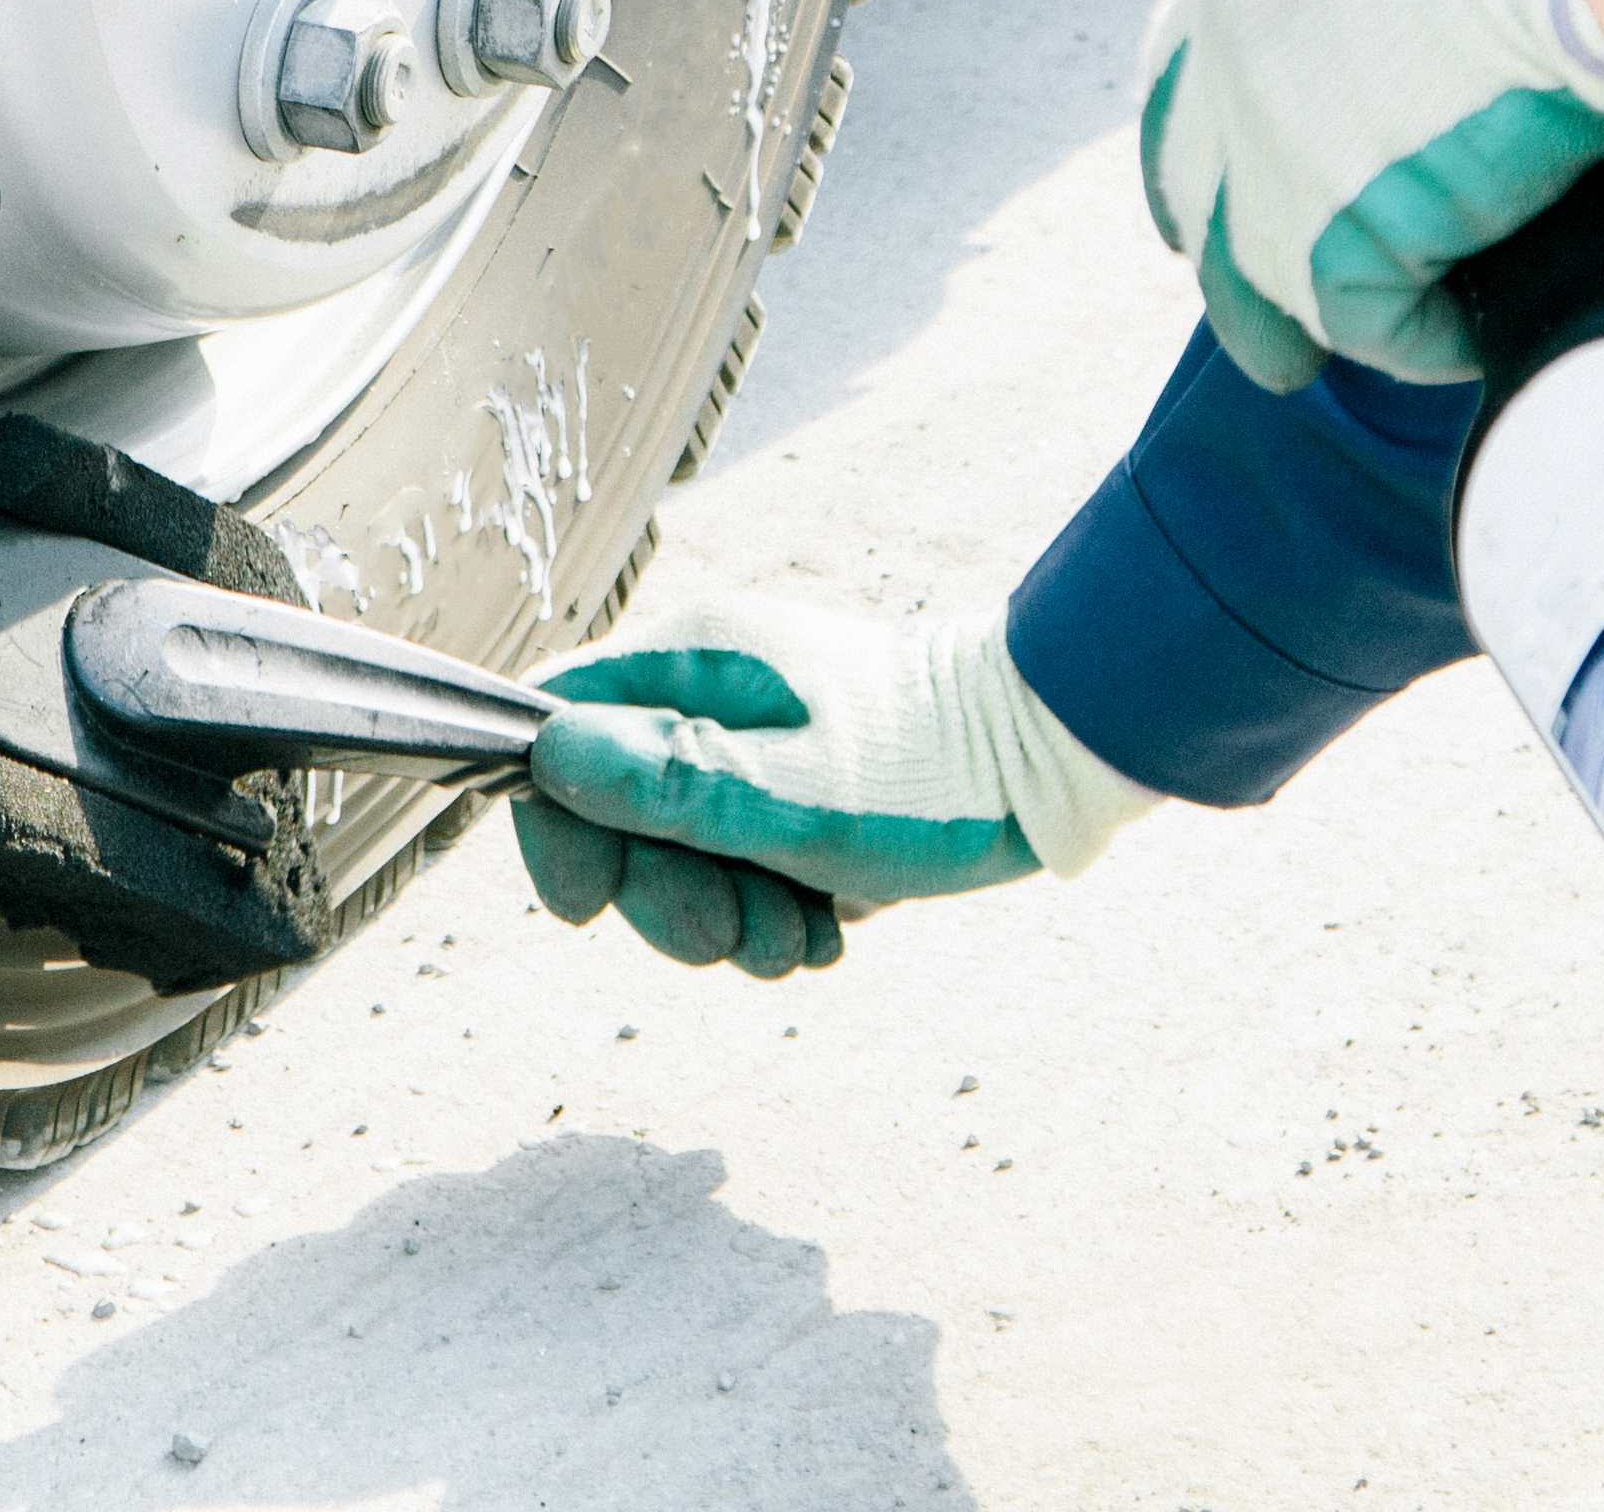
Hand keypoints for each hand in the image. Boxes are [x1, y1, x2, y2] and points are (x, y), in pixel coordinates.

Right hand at [514, 598, 1154, 977]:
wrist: (1054, 762)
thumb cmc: (933, 772)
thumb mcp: (794, 796)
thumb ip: (669, 780)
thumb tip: (549, 755)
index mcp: (692, 662)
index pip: (559, 727)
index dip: (555, 824)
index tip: (586, 907)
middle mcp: (709, 695)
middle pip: (614, 810)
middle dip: (664, 897)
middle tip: (735, 937)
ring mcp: (751, 745)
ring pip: (679, 853)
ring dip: (726, 921)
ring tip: (804, 942)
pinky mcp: (792, 792)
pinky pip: (741, 867)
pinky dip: (771, 913)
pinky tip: (829, 929)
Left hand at [1140, 0, 1603, 388]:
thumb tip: (1442, 41)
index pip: (1190, 56)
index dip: (1212, 130)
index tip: (1232, 178)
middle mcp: (1225, 33)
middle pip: (1191, 176)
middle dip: (1225, 248)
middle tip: (1268, 310)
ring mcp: (1266, 138)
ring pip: (1257, 269)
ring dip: (1313, 319)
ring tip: (1370, 344)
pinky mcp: (1331, 227)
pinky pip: (1367, 321)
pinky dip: (1423, 336)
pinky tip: (1471, 330)